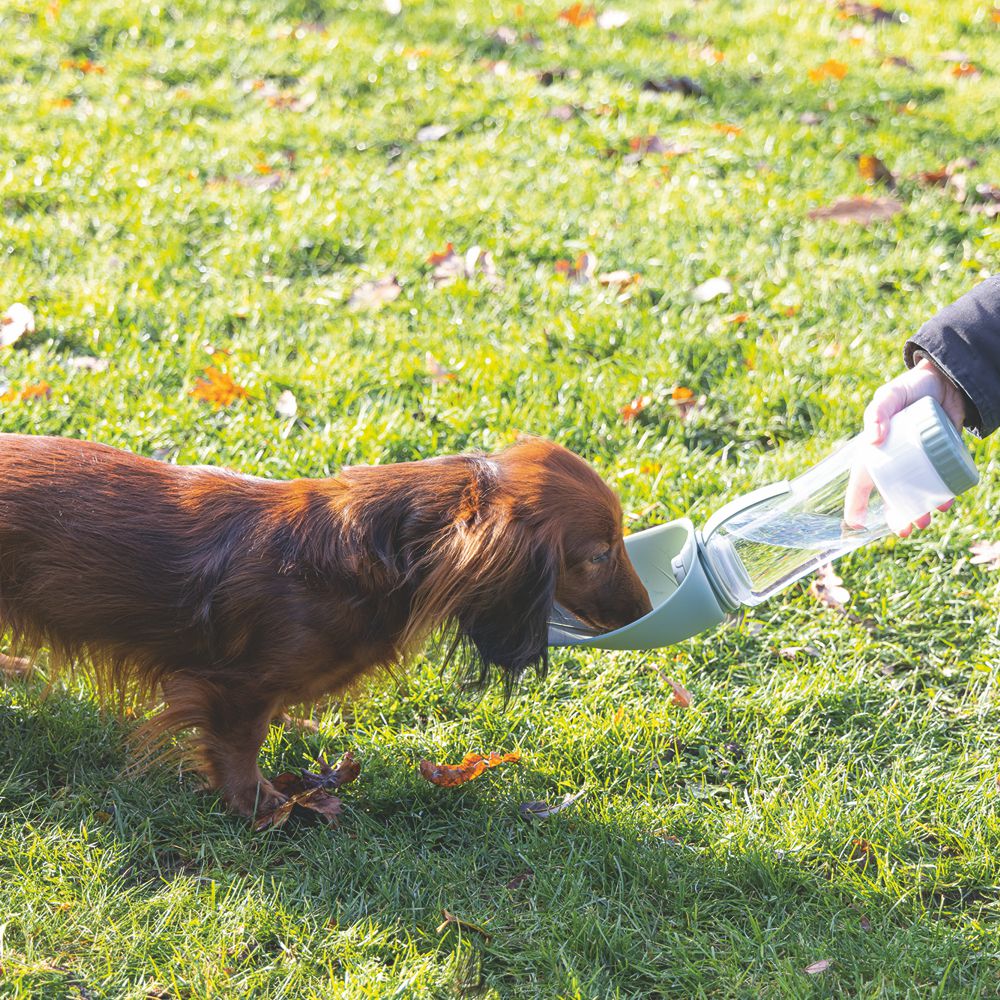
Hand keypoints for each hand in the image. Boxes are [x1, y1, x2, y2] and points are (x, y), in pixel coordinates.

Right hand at [845, 357, 965, 536]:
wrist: (947, 379)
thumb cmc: (910, 387)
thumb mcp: (889, 396)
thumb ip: (877, 411)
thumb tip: (873, 439)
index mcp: (876, 450)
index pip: (861, 480)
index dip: (855, 502)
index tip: (855, 524)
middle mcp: (895, 459)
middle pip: (892, 493)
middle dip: (896, 515)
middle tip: (904, 530)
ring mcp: (918, 460)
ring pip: (916, 492)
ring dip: (919, 509)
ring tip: (925, 521)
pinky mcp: (940, 457)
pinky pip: (939, 481)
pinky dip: (942, 493)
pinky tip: (946, 501)